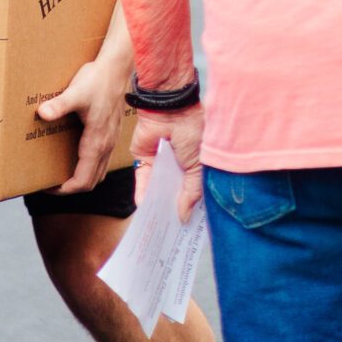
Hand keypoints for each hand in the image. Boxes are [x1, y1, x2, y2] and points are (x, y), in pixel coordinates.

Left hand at [36, 53, 128, 194]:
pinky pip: (101, 160)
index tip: (48, 187)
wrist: (117, 69)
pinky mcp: (110, 133)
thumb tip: (42, 113)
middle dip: (71, 187)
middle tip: (50, 183)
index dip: (65, 190)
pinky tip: (74, 155)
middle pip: (91, 181)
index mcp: (97, 143)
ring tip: (60, 173)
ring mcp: (110, 140)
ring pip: (98, 172)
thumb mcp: (75, 93)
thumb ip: (59, 105)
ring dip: (80, 178)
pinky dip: (88, 166)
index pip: (83, 181)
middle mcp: (106, 146)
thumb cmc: (99, 81)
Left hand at [129, 102, 204, 220]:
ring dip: (156, 204)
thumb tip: (184, 217)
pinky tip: (144, 210)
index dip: (194, 209)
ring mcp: (162, 162)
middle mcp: (180, 165)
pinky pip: (142, 179)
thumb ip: (191, 193)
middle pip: (175, 192)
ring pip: (157, 188)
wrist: (170, 107)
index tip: (192, 230)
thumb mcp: (198, 166)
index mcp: (199, 164)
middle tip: (172, 233)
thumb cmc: (193, 131)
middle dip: (173, 209)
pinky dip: (142, 193)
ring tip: (157, 226)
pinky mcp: (144, 157)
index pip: (195, 192)